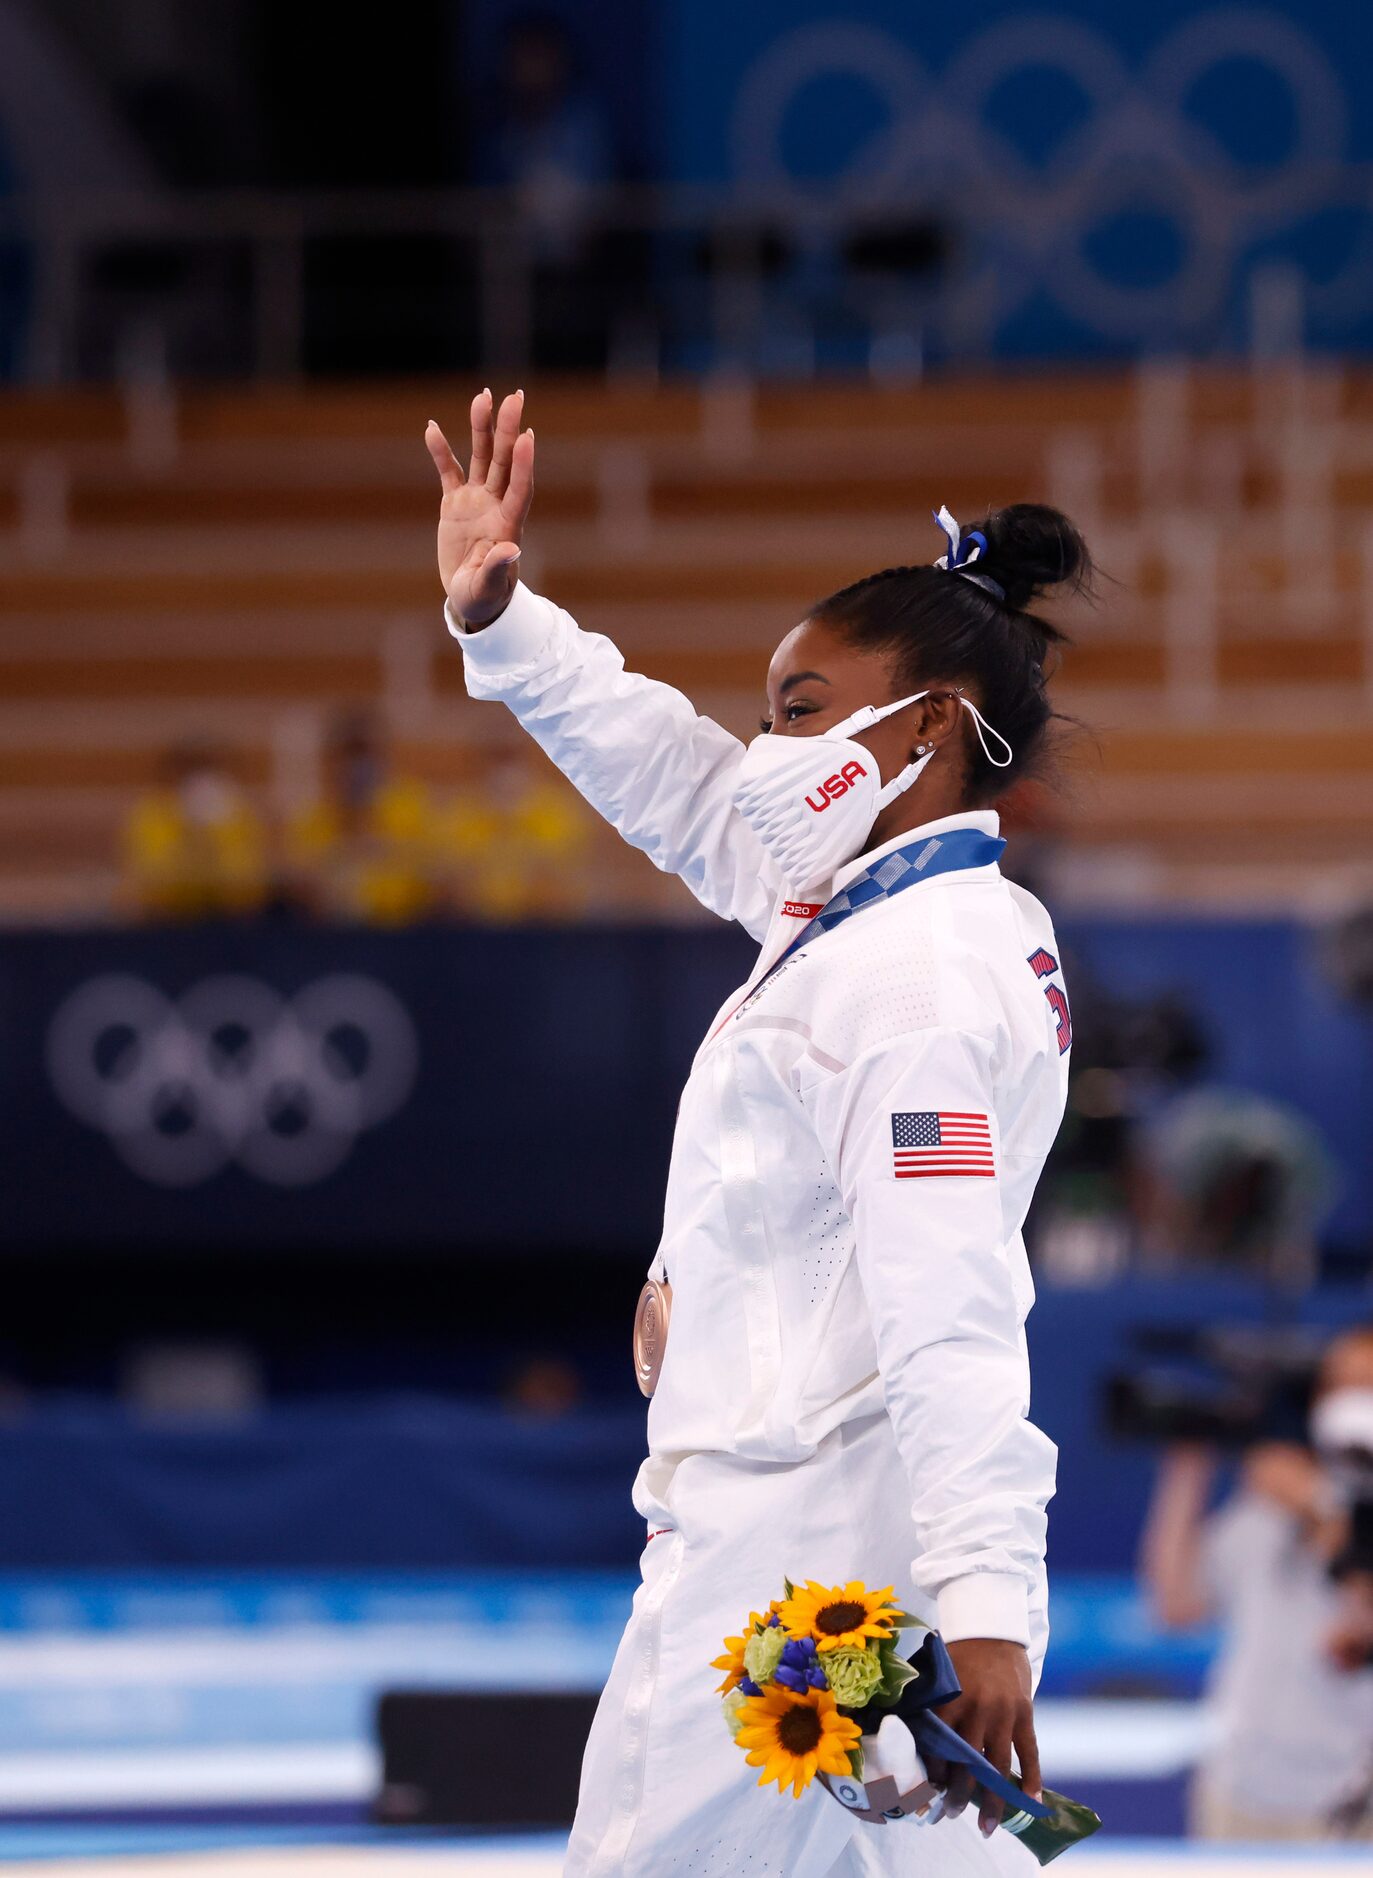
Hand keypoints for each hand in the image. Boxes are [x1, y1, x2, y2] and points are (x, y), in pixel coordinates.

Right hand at [424, 389, 534, 624]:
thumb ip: (497, 568)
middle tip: (515, 398)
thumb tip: (512, 550)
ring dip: (481, 428)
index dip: (524, 464)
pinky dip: (440, 451)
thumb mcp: (487, 588)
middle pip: (504, 461)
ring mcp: (476, 500)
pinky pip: (448, 471)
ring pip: (480, 457)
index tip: (527, 436)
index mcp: (507, 525)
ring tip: (482, 397)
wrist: (471, 597)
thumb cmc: (485, 596)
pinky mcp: (455, 503)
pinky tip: (431, 427)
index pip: (519, 488)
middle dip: (508, 430)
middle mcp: (495, 505)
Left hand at [929, 1638, 1038, 1837]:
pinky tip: (1031, 1802)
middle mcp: (977, 1709)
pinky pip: (1029, 1752)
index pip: (939, 1748)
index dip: (933, 1775)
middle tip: (949, 1815)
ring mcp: (1004, 1712)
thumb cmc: (957, 1654)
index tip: (927, 1794)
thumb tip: (905, 1739)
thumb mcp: (937, 1676)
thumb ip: (927, 1706)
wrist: (991, 1626)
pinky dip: (1032, 1778)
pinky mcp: (1025, 1712)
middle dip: (958, 1796)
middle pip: (968, 1765)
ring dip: (993, 1801)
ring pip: (999, 1767)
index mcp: (950, 1700)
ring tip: (987, 1827)